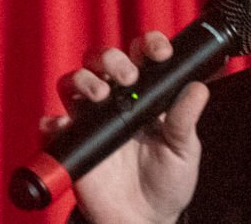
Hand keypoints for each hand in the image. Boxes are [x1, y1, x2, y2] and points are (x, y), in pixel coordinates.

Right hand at [46, 31, 209, 223]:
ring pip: (74, 81)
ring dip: (84, 80)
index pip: (142, 54)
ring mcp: (92, 119)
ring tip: (101, 95)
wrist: (144, 219)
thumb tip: (198, 88)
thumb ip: (186, 119)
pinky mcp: (72, 144)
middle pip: (102, 59)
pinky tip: (64, 124)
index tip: (160, 53)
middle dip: (112, 57)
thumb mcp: (184, 149)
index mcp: (146, 92)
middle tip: (129, 76)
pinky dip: (53, 121)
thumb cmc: (168, 179)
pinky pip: (52, 126)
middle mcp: (116, 98)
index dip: (148, 44)